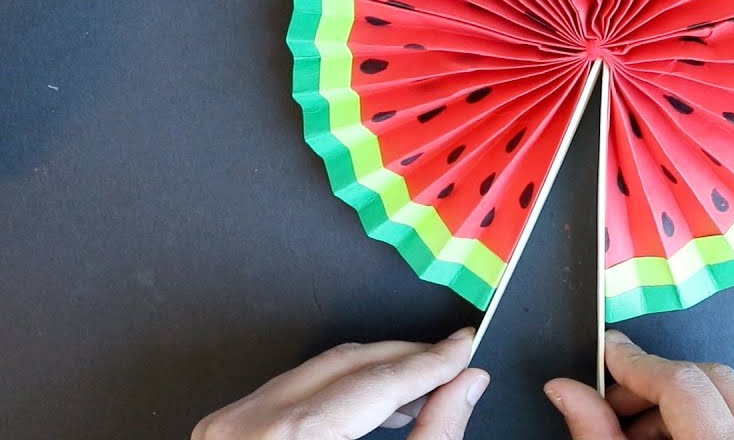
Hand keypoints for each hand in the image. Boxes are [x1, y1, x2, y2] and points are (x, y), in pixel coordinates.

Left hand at [192, 327, 487, 439]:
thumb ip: (433, 436)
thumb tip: (463, 389)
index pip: (377, 380)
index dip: (431, 362)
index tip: (463, 349)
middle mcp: (247, 428)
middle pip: (349, 365)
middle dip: (408, 361)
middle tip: (453, 363)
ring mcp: (228, 427)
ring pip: (322, 371)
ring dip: (377, 374)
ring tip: (421, 391)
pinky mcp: (224, 432)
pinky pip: (294, 389)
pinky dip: (341, 391)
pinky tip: (373, 405)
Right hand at [544, 330, 733, 439]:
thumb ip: (598, 437)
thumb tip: (568, 392)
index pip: (681, 384)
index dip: (634, 363)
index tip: (606, 354)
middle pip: (710, 379)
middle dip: (652, 384)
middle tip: (611, 407)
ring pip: (730, 395)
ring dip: (676, 406)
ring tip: (634, 438)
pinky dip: (703, 422)